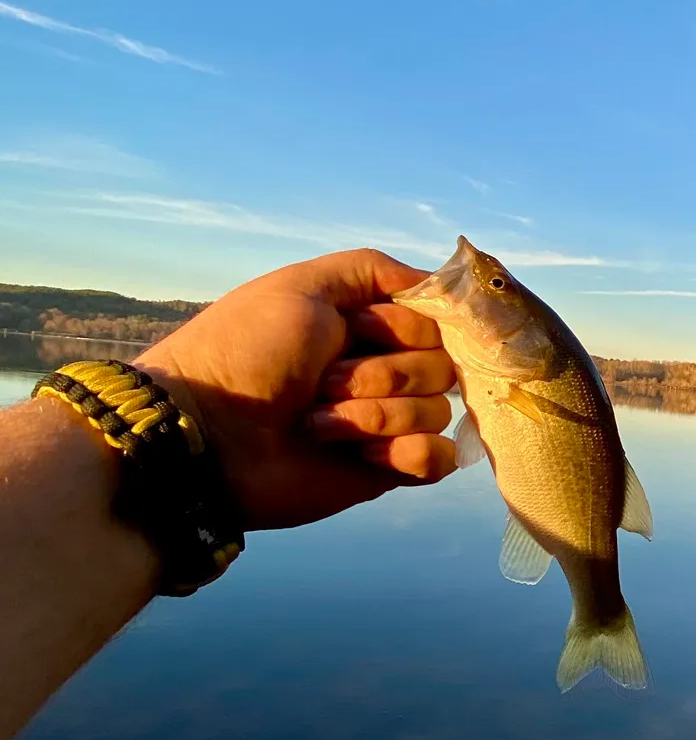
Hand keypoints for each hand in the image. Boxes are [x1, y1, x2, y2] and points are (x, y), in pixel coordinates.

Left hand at [135, 248, 456, 530]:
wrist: (209, 434)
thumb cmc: (247, 352)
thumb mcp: (300, 286)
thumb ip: (372, 270)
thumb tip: (437, 285)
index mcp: (365, 327)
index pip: (434, 321)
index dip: (405, 326)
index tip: (357, 327)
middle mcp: (381, 371)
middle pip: (441, 366)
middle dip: (382, 373)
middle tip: (322, 382)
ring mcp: (386, 422)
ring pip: (436, 411)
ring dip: (375, 414)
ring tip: (317, 421)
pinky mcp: (386, 470)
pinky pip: (437, 458)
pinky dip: (407, 452)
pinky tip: (364, 454)